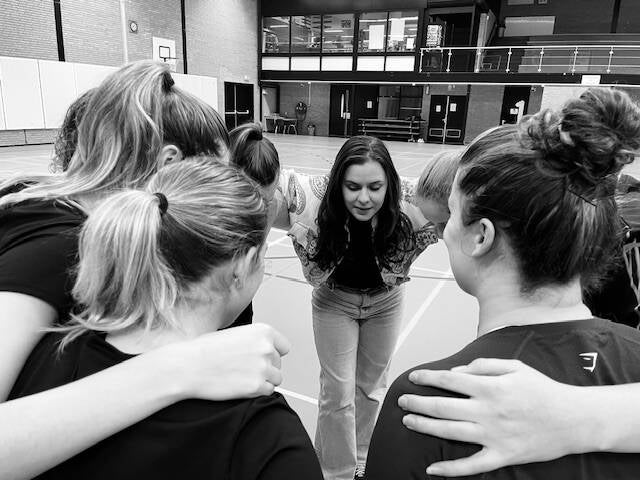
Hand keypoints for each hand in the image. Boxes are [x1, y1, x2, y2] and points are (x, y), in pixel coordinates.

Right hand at [165, 323, 289, 400]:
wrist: (188, 366)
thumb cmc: (205, 350)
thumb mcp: (235, 334)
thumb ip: (254, 341)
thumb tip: (266, 351)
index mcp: (263, 331)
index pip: (283, 347)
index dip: (272, 354)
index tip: (261, 358)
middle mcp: (266, 348)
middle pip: (278, 364)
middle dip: (265, 368)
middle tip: (244, 369)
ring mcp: (263, 367)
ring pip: (276, 379)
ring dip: (263, 380)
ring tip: (242, 378)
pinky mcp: (256, 386)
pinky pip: (268, 392)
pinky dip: (257, 392)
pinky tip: (241, 386)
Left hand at [399, 359, 581, 476]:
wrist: (574, 420)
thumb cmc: (543, 390)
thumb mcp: (515, 367)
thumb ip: (484, 366)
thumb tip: (457, 371)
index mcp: (490, 387)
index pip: (449, 380)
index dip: (427, 378)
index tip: (414, 377)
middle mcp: (488, 411)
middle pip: (442, 406)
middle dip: (418, 403)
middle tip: (403, 401)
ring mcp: (493, 436)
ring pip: (450, 432)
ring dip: (425, 426)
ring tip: (408, 421)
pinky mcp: (501, 456)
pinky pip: (471, 465)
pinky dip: (450, 470)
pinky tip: (432, 470)